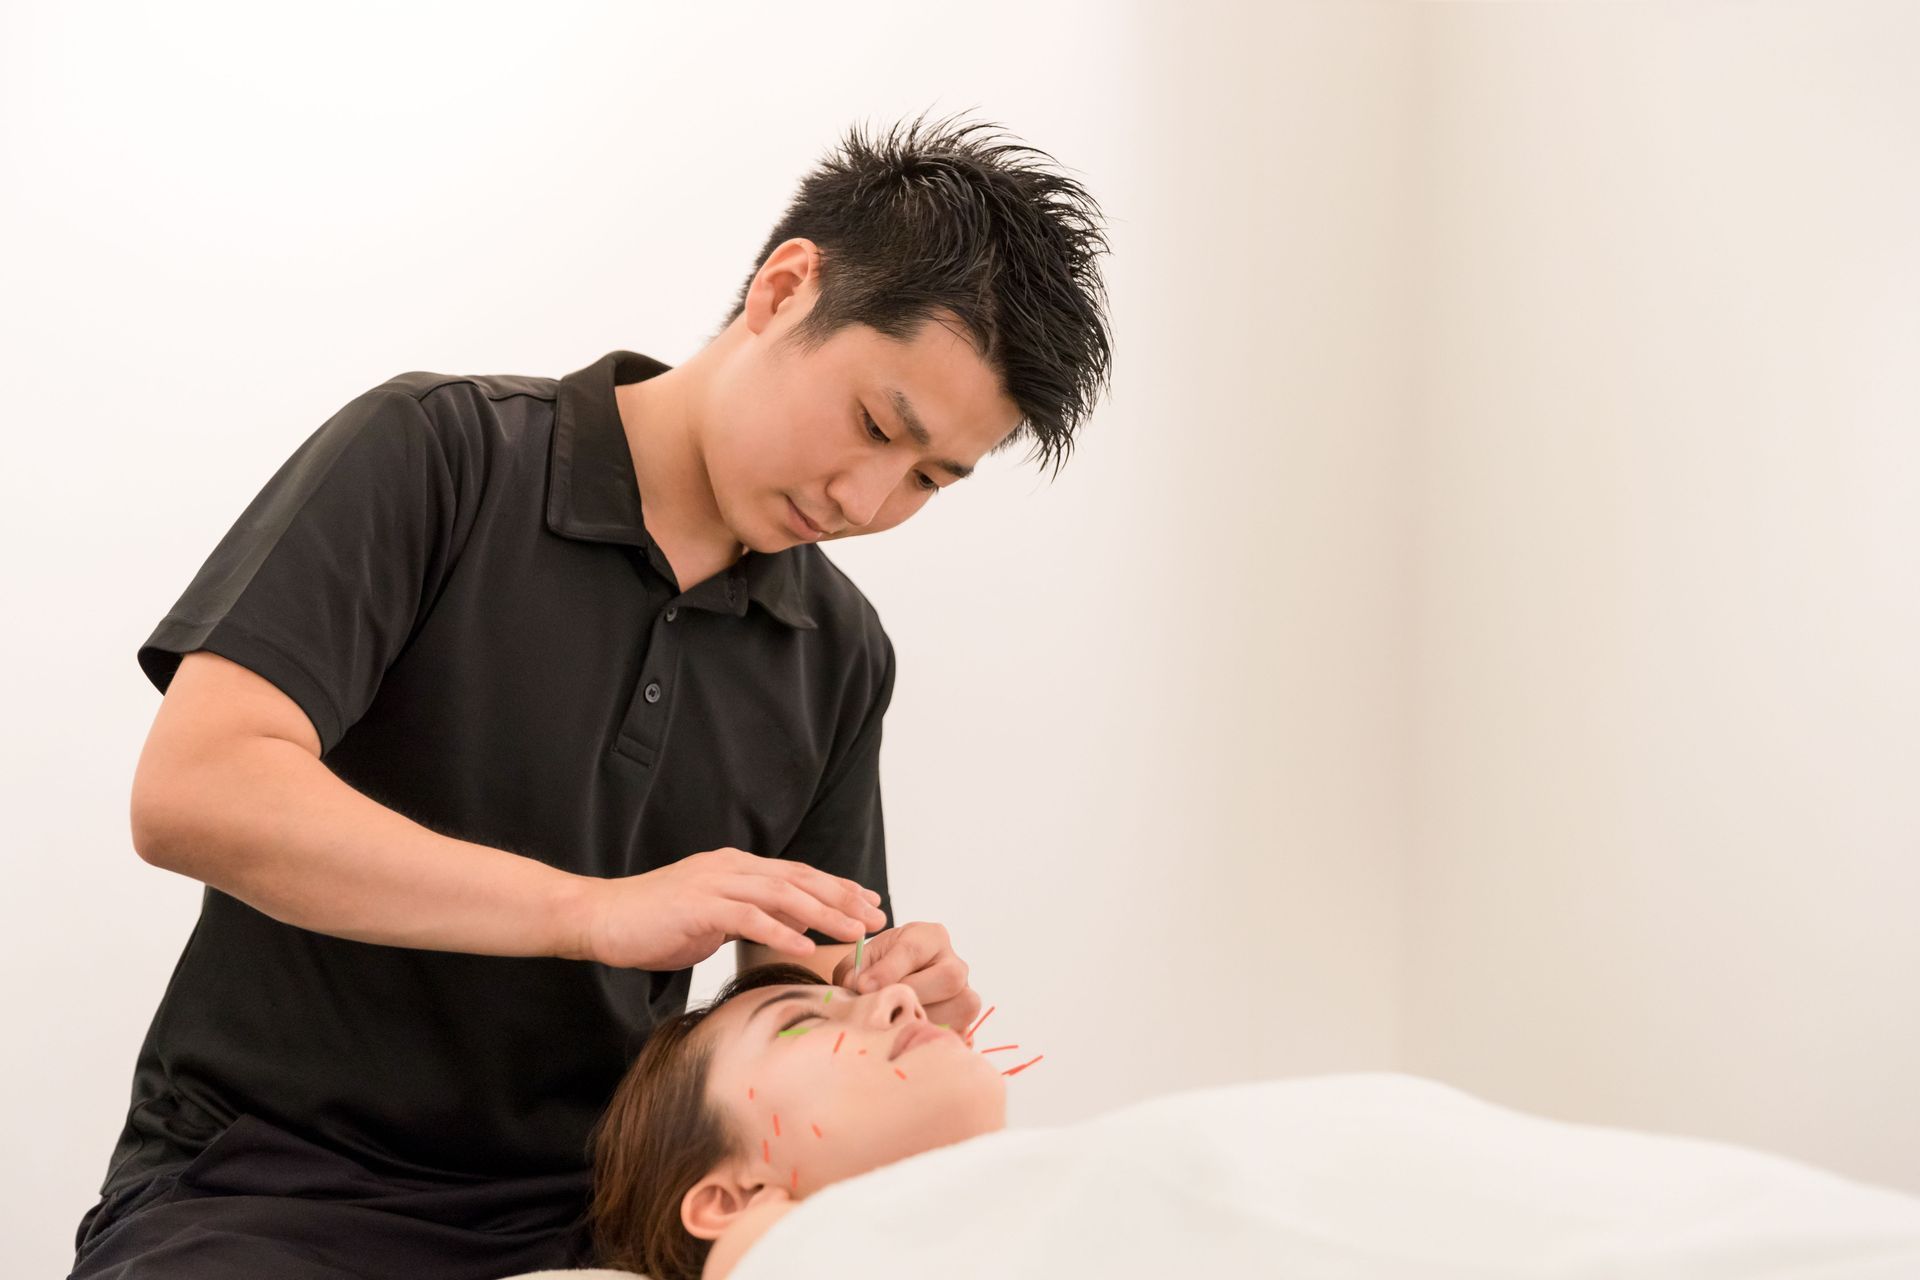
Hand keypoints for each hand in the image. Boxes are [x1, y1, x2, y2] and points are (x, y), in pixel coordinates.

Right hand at [578, 847, 887, 969]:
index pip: (798, 874)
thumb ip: (749, 918)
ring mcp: (715, 883)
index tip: (869, 904)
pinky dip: (781, 931)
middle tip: (877, 917)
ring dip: (824, 913)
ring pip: (783, 894)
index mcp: (736, 868)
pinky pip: (748, 917)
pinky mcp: (698, 905)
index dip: (837, 888)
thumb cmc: (653, 923)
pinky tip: (806, 947)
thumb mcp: (712, 919)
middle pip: (800, 879)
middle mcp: (732, 868)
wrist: (600, 918)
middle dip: (843, 898)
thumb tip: (791, 928)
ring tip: (855, 932)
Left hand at [832, 921, 981, 1033]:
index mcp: (930, 937)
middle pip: (948, 978)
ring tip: (894, 1025)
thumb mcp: (862, 961)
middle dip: (912, 996)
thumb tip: (860, 988)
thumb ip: (856, 970)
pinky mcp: (966, 1022)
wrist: (894, 985)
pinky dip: (934, 1039)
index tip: (863, 986)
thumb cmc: (879, 969)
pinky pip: (960, 1034)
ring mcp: (966, 994)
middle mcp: (954, 963)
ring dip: (923, 1021)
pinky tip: (910, 1040)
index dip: (887, 970)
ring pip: (960, 1008)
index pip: (913, 950)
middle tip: (883, 1008)